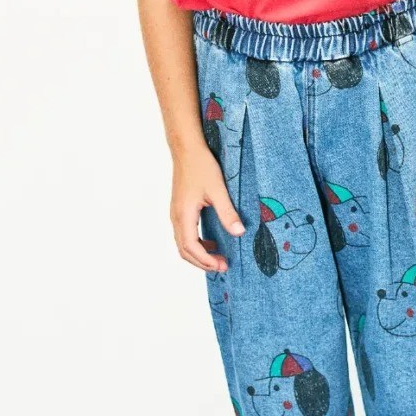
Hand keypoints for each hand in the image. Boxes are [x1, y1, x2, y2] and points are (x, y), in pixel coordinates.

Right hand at [171, 143, 244, 272]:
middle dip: (203, 262)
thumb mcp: (218, 190)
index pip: (192, 248)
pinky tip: (212, 242)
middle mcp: (176, 217)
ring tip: (219, 257)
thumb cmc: (201, 166)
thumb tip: (239, 232)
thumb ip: (228, 213)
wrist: (187, 149)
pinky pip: (185, 234)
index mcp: (184, 215)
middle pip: (185, 251)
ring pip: (183, 244)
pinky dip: (197, 244)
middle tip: (223, 266)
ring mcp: (176, 214)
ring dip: (200, 254)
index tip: (222, 266)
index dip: (206, 261)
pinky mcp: (179, 209)